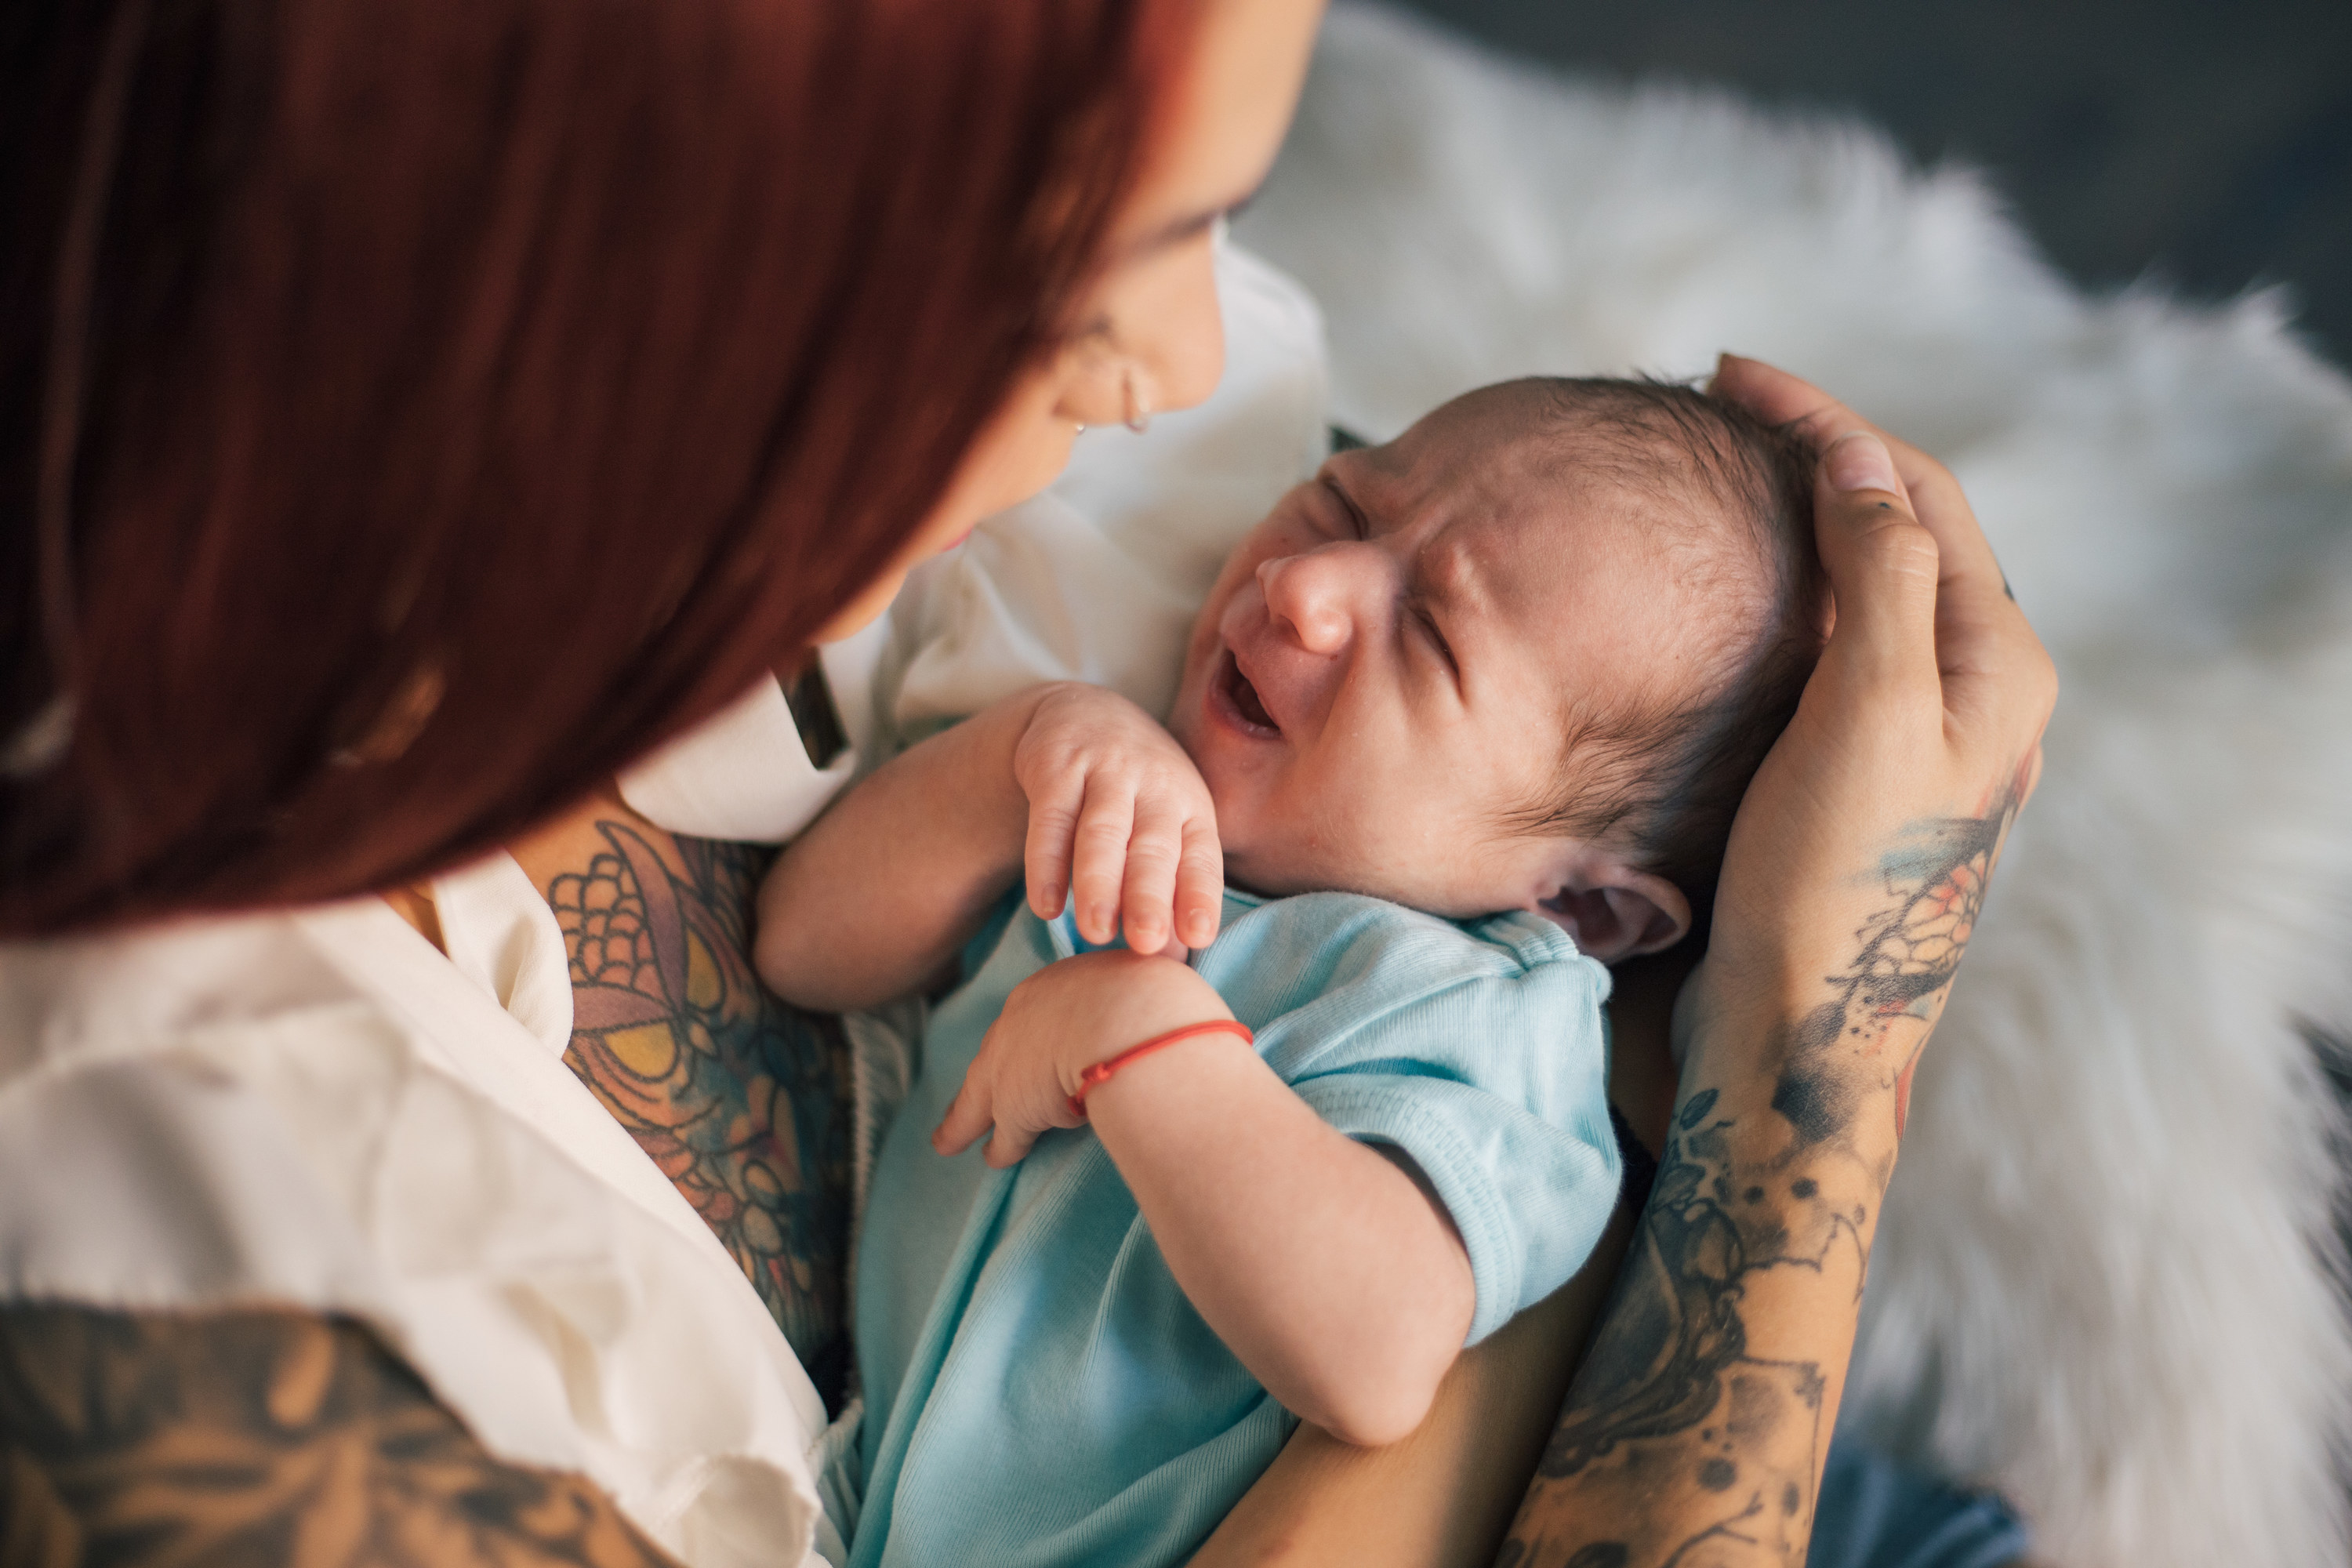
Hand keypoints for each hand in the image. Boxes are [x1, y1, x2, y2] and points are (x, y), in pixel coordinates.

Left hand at [932, 949, 1233, 1166]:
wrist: (1135, 1022)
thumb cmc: (1160, 1001)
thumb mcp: (1153, 984)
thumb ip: (1151, 992)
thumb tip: (1176, 988)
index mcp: (1062, 983)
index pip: (1041, 1013)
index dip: (1034, 1035)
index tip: (1031, 1046)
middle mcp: (1026, 1016)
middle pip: (1000, 1049)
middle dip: (989, 1069)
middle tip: (971, 1092)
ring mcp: (1014, 1062)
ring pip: (983, 1096)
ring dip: (967, 1119)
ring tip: (951, 1138)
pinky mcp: (1015, 1107)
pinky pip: (1002, 1134)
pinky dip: (997, 1149)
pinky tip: (992, 1161)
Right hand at [1013, 683, 1223, 953]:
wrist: (1085, 715)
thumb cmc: (1137, 795)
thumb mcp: (1164, 830)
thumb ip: (1168, 891)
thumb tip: (1172, 964)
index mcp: (1190, 808)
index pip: (1201, 856)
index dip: (1200, 895)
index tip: (1199, 937)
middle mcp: (1155, 786)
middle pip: (1153, 847)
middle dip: (1150, 895)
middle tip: (1146, 942)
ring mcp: (1106, 772)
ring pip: (1102, 832)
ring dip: (1099, 883)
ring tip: (1095, 932)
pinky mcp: (1056, 766)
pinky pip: (1050, 819)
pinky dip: (1045, 864)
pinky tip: (1046, 906)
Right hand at [1692, 355, 2058, 1137]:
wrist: (1797, 1041)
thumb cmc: (1831, 888)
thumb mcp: (1866, 715)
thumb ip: (1878, 577)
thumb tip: (1861, 464)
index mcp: (1996, 663)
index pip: (1914, 492)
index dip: (1824, 422)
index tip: (1727, 379)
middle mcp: (1969, 691)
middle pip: (1899, 527)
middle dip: (1813, 455)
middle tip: (1717, 409)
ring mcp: (1915, 735)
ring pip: (1866, 585)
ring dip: (1798, 517)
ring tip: (1719, 477)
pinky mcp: (1859, 775)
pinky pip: (1835, 645)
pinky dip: (1783, 589)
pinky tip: (1729, 590)